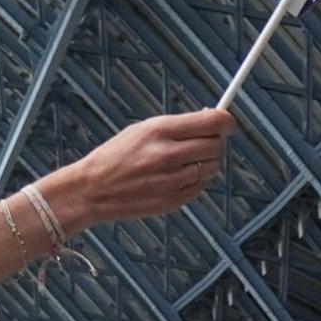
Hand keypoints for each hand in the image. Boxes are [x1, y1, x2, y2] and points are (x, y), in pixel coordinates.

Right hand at [45, 110, 235, 229]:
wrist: (93, 189)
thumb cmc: (117, 155)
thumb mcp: (143, 129)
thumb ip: (178, 126)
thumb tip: (213, 120)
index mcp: (160, 131)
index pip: (212, 123)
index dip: (226, 122)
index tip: (227, 123)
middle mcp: (169, 155)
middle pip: (216, 146)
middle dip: (215, 142)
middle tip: (203, 142)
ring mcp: (173, 180)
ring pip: (213, 168)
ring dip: (206, 162)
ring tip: (185, 161)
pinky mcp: (174, 200)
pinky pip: (201, 186)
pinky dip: (196, 180)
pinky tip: (177, 176)